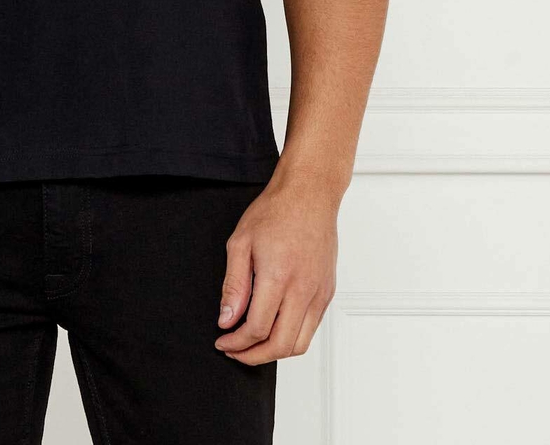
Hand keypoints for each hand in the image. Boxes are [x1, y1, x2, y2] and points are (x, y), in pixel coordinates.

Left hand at [212, 173, 338, 363]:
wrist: (309, 194)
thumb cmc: (275, 211)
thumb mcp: (240, 242)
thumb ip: (233, 285)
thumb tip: (226, 319)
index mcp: (278, 277)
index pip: (257, 329)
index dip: (236, 342)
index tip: (222, 340)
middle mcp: (303, 290)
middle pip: (280, 346)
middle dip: (253, 356)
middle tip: (234, 350)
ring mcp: (319, 293)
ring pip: (300, 344)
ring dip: (274, 352)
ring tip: (253, 345)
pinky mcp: (327, 291)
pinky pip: (312, 328)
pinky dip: (292, 337)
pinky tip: (274, 327)